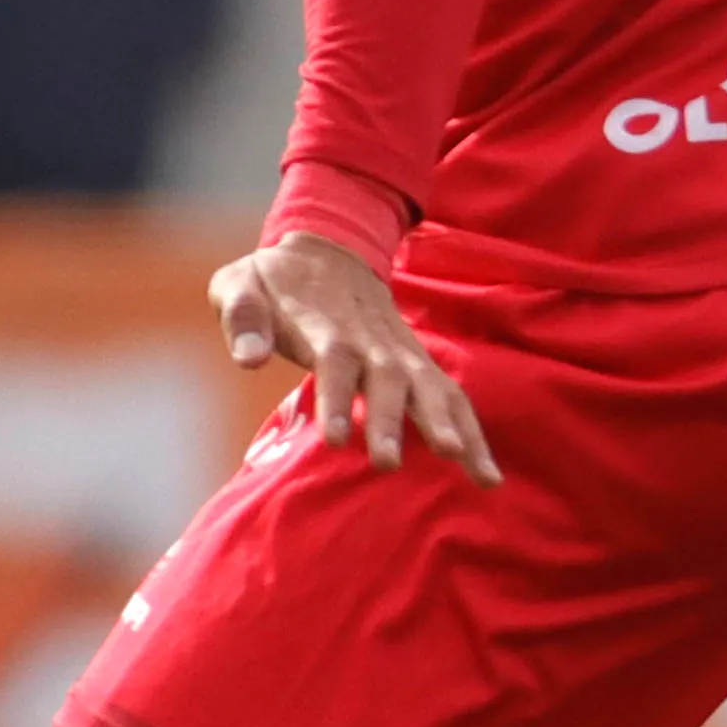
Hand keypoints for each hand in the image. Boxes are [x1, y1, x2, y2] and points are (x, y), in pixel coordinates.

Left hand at [205, 233, 498, 481]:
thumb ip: (242, 318)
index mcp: (326, 325)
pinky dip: (473, 433)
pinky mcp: (419, 365)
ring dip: (450, 428)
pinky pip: (451, 399)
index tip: (334, 440)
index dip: (336, 398)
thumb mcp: (240, 284)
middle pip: (389, 380)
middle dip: (391, 421)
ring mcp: (402, 353)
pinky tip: (486, 474)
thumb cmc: (275, 281)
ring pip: (433, 389)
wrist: (328, 252)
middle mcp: (372, 341)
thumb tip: (248, 358)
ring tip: (470, 468)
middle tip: (388, 464)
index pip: (335, 362)